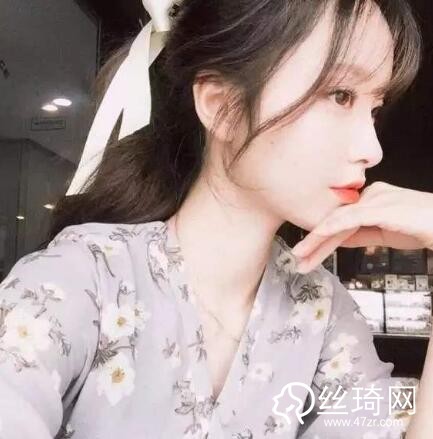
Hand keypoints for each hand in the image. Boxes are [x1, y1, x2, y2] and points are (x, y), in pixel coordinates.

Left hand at [291, 182, 432, 273]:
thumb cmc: (423, 228)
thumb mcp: (384, 233)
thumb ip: (360, 235)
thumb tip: (336, 241)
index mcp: (372, 198)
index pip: (340, 219)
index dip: (321, 238)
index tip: (307, 254)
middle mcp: (371, 194)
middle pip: (336, 220)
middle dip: (314, 242)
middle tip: (297, 258)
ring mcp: (376, 198)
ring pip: (338, 221)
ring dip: (317, 241)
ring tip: (301, 256)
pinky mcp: (381, 207)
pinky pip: (349, 218)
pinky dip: (330, 229)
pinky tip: (316, 238)